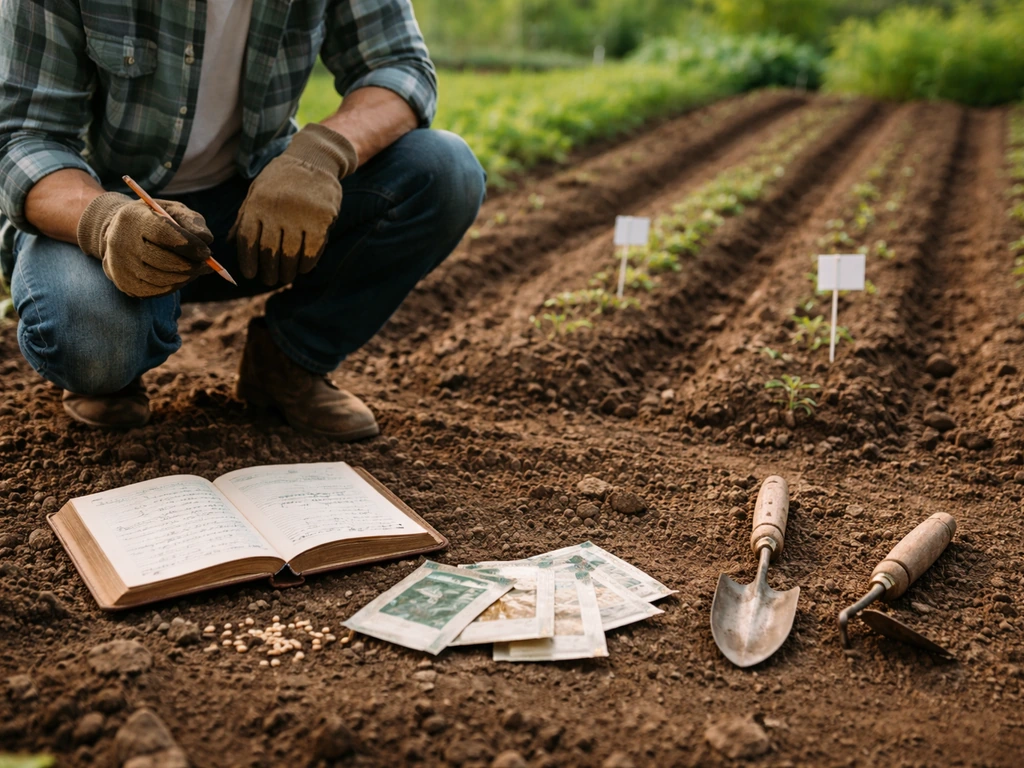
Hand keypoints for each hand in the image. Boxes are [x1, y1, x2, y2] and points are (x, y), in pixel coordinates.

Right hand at [77, 192, 213, 297]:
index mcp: (133, 218)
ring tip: (196, 269)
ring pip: (162, 279)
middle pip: (163, 260)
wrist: (121, 232)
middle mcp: (121, 242)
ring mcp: (121, 265)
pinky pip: (156, 291)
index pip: (163, 234)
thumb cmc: (155, 219)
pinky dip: (175, 286)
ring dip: (185, 277)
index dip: (189, 245)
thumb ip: (191, 221)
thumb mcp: (172, 211)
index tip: (207, 252)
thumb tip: (206, 239)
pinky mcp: (124, 283)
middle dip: (191, 265)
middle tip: (207, 265)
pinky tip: (181, 276)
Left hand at [229, 124, 357, 285]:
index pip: (248, 240)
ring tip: (286, 277)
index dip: (248, 261)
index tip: (250, 274)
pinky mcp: (321, 218)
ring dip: (287, 271)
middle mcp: (277, 210)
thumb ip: (244, 216)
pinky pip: (312, 250)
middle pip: (269, 252)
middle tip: (270, 280)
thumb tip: (230, 242)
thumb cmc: (282, 178)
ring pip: (290, 255)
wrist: (314, 159)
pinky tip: (303, 268)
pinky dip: (306, 263)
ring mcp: (300, 214)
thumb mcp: (257, 191)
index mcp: (258, 203)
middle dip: (268, 271)